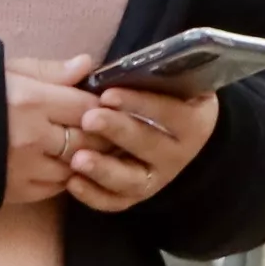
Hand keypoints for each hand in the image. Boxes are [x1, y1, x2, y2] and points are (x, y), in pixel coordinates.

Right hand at [0, 56, 93, 207]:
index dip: (102, 106)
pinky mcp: (13, 191)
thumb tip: (87, 66)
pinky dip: (63, 177)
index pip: (90, 107)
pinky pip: (56, 188)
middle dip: (102, 135)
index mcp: (30, 100)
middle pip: (91, 140)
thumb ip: (48, 71)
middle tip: (102, 130)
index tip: (102, 105)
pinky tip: (54, 163)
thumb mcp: (3, 70)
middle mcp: (31, 137)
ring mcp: (23, 168)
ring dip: (84, 158)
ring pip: (77, 167)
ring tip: (79, 147)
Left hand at [66, 80, 219, 213]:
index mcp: (191, 117)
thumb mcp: (148, 79)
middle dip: (119, 132)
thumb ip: (119, 71)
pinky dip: (95, 196)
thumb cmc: (148, 95)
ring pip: (134, 180)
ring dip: (105, 170)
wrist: (159, 128)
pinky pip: (116, 202)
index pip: (172, 111)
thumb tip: (81, 63)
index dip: (141, 103)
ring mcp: (158, 176)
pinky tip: (72, 182)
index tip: (108, 94)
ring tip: (78, 159)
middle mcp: (180, 151)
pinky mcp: (135, 195)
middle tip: (89, 119)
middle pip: (151, 145)